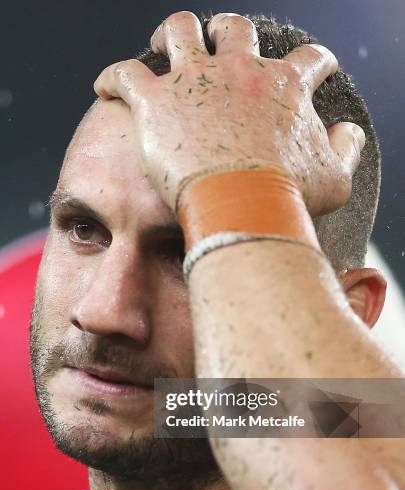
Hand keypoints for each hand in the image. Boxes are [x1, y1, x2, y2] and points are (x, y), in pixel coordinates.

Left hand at [94, 11, 364, 214]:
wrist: (242, 209)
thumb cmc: (289, 198)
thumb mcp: (336, 178)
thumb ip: (346, 148)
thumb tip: (349, 131)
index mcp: (285, 85)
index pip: (310, 59)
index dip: (315, 63)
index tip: (314, 70)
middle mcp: (240, 69)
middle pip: (236, 28)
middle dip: (230, 34)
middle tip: (222, 49)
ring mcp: (195, 81)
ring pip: (179, 31)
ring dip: (172, 34)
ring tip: (161, 44)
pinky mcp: (156, 101)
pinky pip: (124, 74)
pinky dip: (112, 77)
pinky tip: (105, 87)